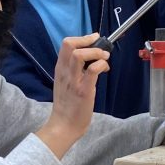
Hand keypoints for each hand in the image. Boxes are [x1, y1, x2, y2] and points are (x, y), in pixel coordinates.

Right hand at [36, 33, 109, 158]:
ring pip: (80, 54)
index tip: (93, 40)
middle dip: (88, 40)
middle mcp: (65, 72)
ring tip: (104, 58)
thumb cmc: (67, 105)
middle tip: (100, 47)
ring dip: (96, 52)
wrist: (63, 125)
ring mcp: (73, 81)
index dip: (82, 38)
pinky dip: (101, 65)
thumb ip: (73, 70)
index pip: (66, 44)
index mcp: (60, 69)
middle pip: (70, 44)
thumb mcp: (65, 82)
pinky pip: (92, 70)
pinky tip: (104, 69)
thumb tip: (89, 59)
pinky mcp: (83, 90)